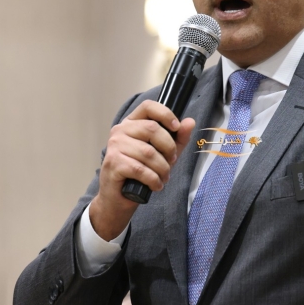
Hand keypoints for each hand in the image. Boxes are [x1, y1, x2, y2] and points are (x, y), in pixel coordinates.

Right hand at [90, 101, 194, 240]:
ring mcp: (114, 146)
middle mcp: (120, 131)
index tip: (176, 127)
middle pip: (152, 128)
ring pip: (148, 152)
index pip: (148, 106)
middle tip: (171, 161)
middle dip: (169, 147)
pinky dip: (153, 179)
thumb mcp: (163, 153)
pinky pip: (141, 169)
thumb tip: (190, 122)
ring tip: (163, 177)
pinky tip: (155, 185)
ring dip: (162, 169)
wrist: (118, 198)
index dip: (165, 114)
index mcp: (131, 123)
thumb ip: (177, 138)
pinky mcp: (113, 163)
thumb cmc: (140, 173)